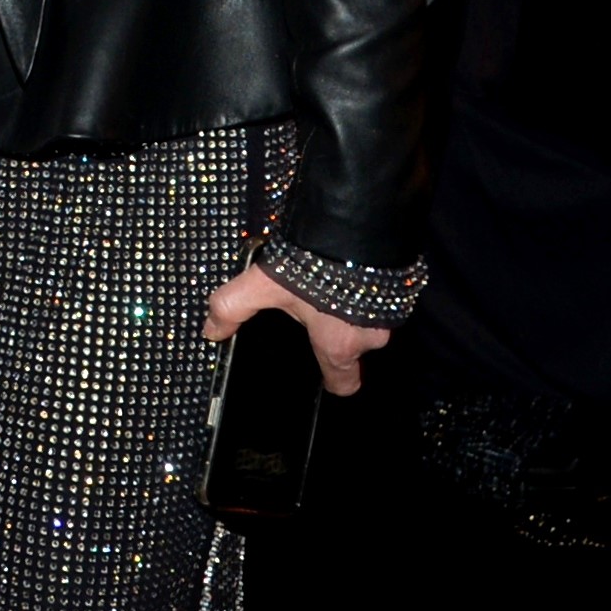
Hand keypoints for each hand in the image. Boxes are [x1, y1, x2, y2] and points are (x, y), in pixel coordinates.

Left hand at [203, 263, 388, 396]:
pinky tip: (344, 268)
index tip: (322, 369)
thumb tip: (211, 331)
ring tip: (325, 283)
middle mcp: (370, 336)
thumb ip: (232, 307)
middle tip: (313, 306)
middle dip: (336, 328)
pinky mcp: (399, 287)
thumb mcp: (263, 285)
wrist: (357, 228)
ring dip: (350, 305)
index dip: (333, 378)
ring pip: (367, 318)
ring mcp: (390, 312)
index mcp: (339, 345)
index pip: (344, 382)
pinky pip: (380, 295)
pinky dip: (364, 287)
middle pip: (354, 345)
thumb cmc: (311, 266)